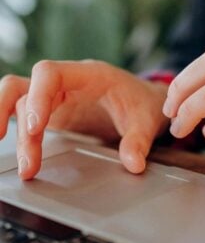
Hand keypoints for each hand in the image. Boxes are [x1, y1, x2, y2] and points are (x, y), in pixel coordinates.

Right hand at [0, 60, 168, 178]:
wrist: (145, 101)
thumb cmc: (143, 103)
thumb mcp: (147, 119)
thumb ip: (139, 140)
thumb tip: (133, 164)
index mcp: (88, 74)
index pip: (49, 73)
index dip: (37, 97)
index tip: (36, 128)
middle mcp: (66, 82)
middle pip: (25, 90)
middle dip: (19, 122)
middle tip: (27, 159)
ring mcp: (56, 97)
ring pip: (20, 104)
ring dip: (19, 135)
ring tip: (27, 169)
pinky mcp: (52, 113)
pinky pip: (24, 116)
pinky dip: (18, 133)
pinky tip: (21, 156)